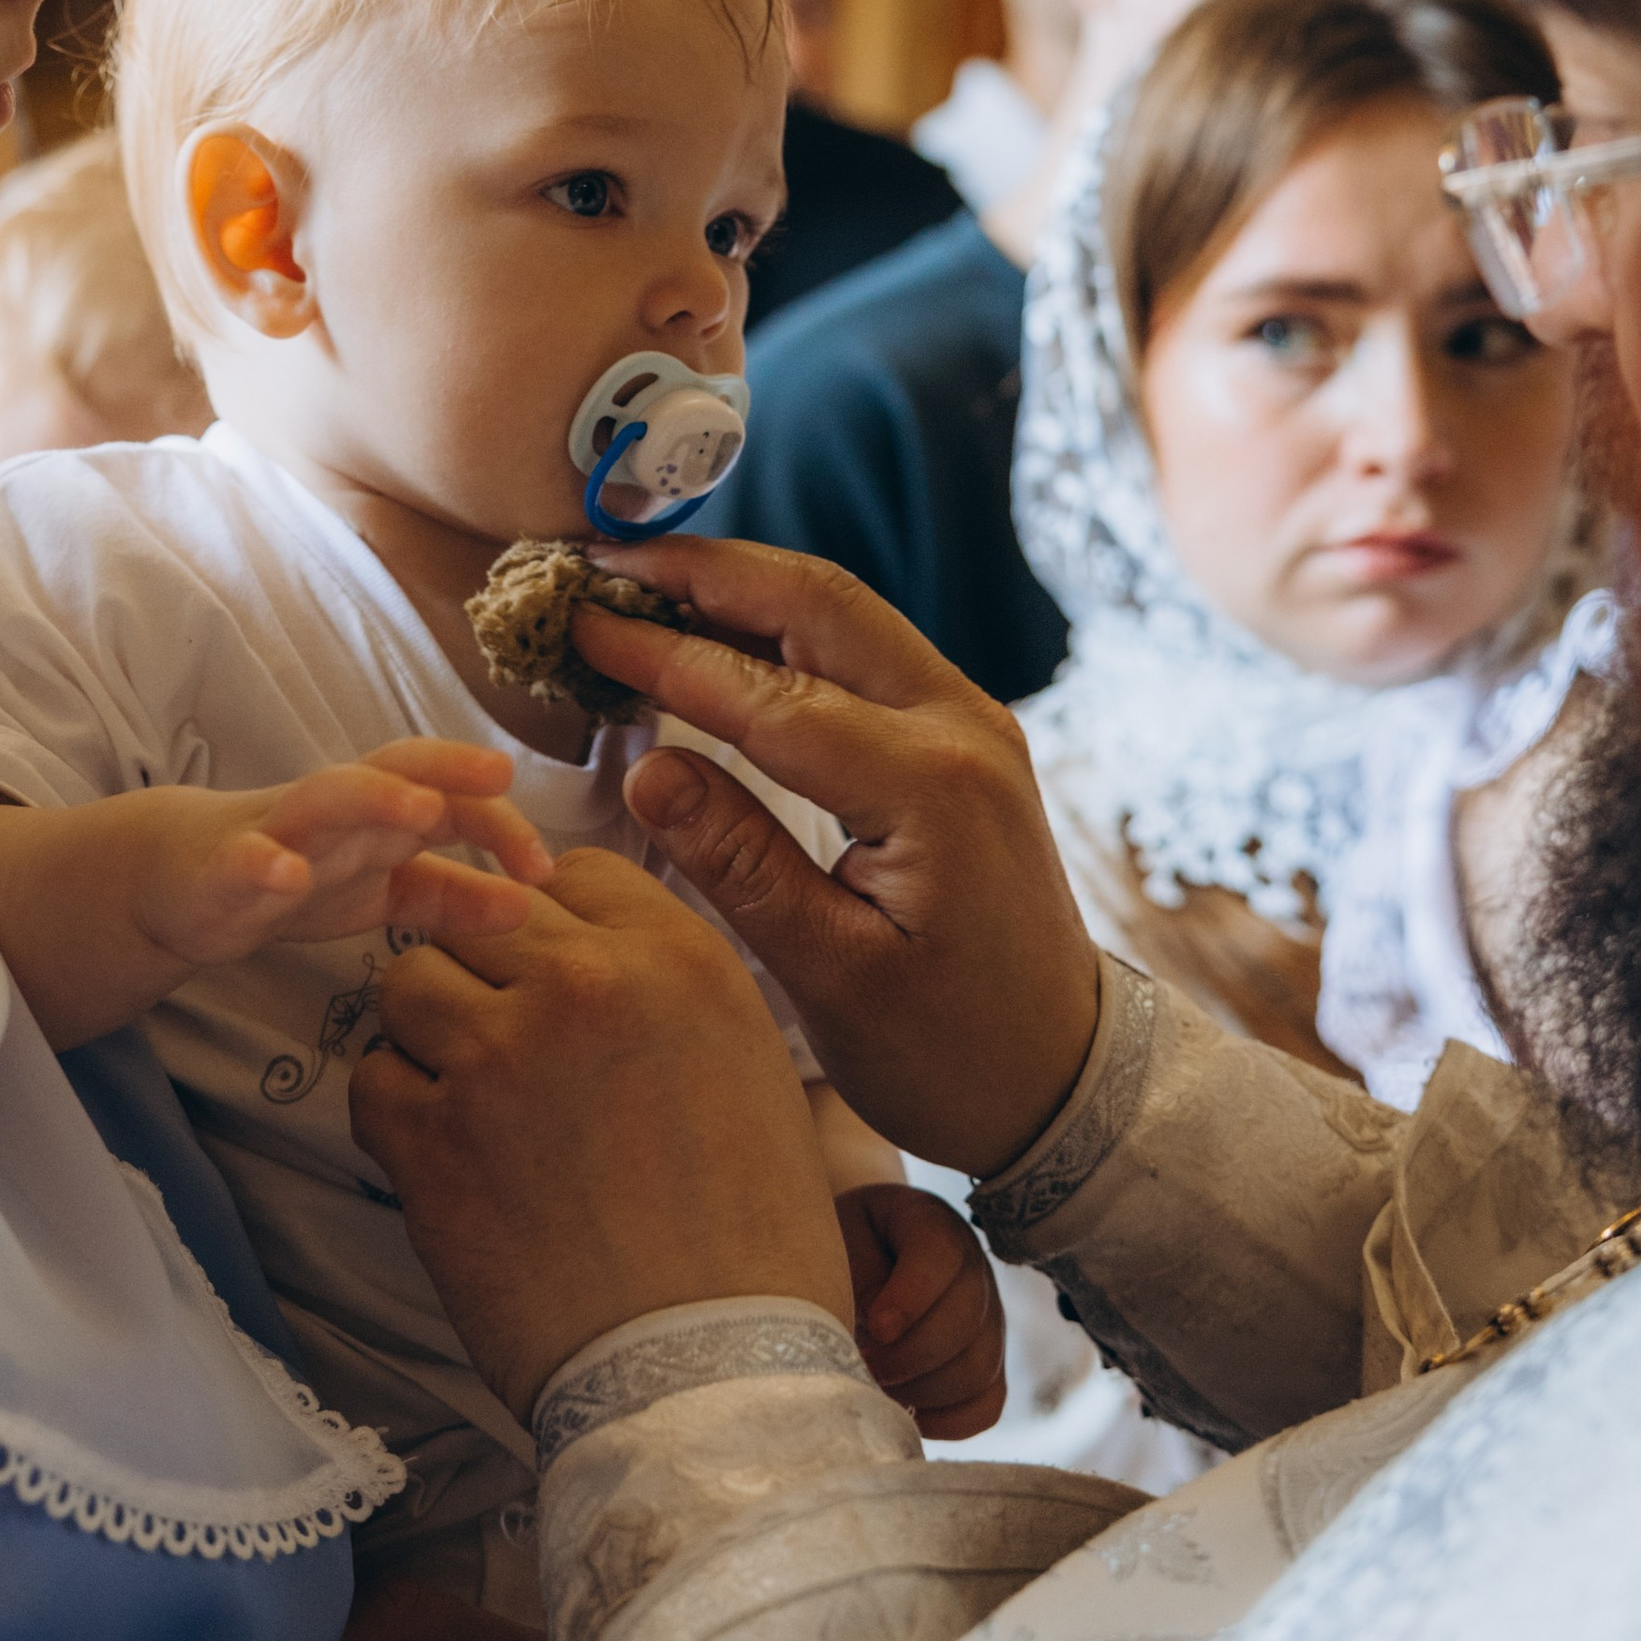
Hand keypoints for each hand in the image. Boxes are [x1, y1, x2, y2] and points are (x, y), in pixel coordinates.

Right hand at [126, 742, 549, 968]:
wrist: (178, 880)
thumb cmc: (295, 873)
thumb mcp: (383, 888)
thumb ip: (453, 894)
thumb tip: (533, 905)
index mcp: (378, 813)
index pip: (449, 797)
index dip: (500, 822)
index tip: (547, 866)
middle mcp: (335, 808)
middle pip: (395, 769)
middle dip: (450, 768)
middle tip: (500, 776)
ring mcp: (276, 831)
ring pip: (326, 796)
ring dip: (374, 796)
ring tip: (420, 810)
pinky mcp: (221, 867)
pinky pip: (243, 860)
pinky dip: (264, 864)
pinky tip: (285, 876)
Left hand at [350, 849, 853, 1418]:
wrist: (711, 1370)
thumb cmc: (752, 1238)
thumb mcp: (749, 1067)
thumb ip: (665, 989)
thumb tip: (591, 951)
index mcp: (680, 957)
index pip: (570, 874)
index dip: (552, 927)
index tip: (554, 982)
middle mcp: (585, 983)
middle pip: (477, 916)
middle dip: (484, 974)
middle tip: (505, 1049)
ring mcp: (498, 1055)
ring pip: (407, 982)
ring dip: (429, 1035)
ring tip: (473, 1105)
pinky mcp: (430, 1138)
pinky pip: (370, 1079)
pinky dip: (396, 1115)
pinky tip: (450, 1162)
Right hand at [566, 537, 1101, 1184]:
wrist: (1062, 1079)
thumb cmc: (951, 1054)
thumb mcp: (831, 978)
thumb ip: (739, 866)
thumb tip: (649, 768)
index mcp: (931, 787)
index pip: (769, 694)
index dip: (662, 654)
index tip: (578, 625)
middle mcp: (963, 727)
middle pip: (818, 603)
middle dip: (702, 572)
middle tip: (598, 562)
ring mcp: (970, 723)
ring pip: (841, 613)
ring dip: (740, 587)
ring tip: (639, 581)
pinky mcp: (961, 738)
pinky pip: (860, 650)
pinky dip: (778, 627)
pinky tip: (714, 634)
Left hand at [835, 1180, 1004, 1438]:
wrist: (862, 1253)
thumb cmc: (845, 1243)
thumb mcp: (840, 1235)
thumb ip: (858, 1272)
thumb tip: (883, 1332)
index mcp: (933, 1225)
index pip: (942, 1256)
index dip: (912, 1298)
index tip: (876, 1328)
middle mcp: (974, 1271)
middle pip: (965, 1322)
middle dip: (910, 1355)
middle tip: (863, 1366)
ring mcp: (988, 1322)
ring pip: (977, 1369)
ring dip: (922, 1391)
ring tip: (875, 1387)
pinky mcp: (987, 1366)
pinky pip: (985, 1406)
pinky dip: (945, 1421)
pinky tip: (903, 1413)